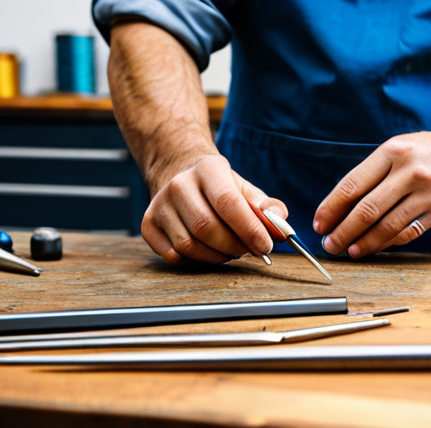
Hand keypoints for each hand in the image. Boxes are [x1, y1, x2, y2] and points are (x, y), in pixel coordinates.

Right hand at [141, 154, 287, 263]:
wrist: (179, 174)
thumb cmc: (219, 187)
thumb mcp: (244, 189)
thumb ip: (266, 208)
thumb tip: (282, 230)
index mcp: (207, 169)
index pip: (228, 202)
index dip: (250, 229)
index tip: (267, 246)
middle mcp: (178, 185)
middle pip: (207, 228)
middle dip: (235, 246)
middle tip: (250, 250)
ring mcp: (158, 205)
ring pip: (189, 245)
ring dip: (217, 256)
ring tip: (230, 249)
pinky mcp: (148, 225)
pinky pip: (174, 255)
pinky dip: (196, 261)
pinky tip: (208, 251)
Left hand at [314, 131, 430, 257]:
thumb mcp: (401, 149)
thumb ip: (374, 172)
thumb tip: (341, 205)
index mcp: (393, 152)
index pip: (352, 184)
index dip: (331, 207)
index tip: (320, 223)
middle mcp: (409, 171)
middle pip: (366, 209)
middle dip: (343, 231)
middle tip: (330, 244)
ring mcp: (427, 192)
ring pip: (387, 225)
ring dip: (364, 242)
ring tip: (350, 251)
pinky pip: (408, 232)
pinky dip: (389, 242)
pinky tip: (376, 247)